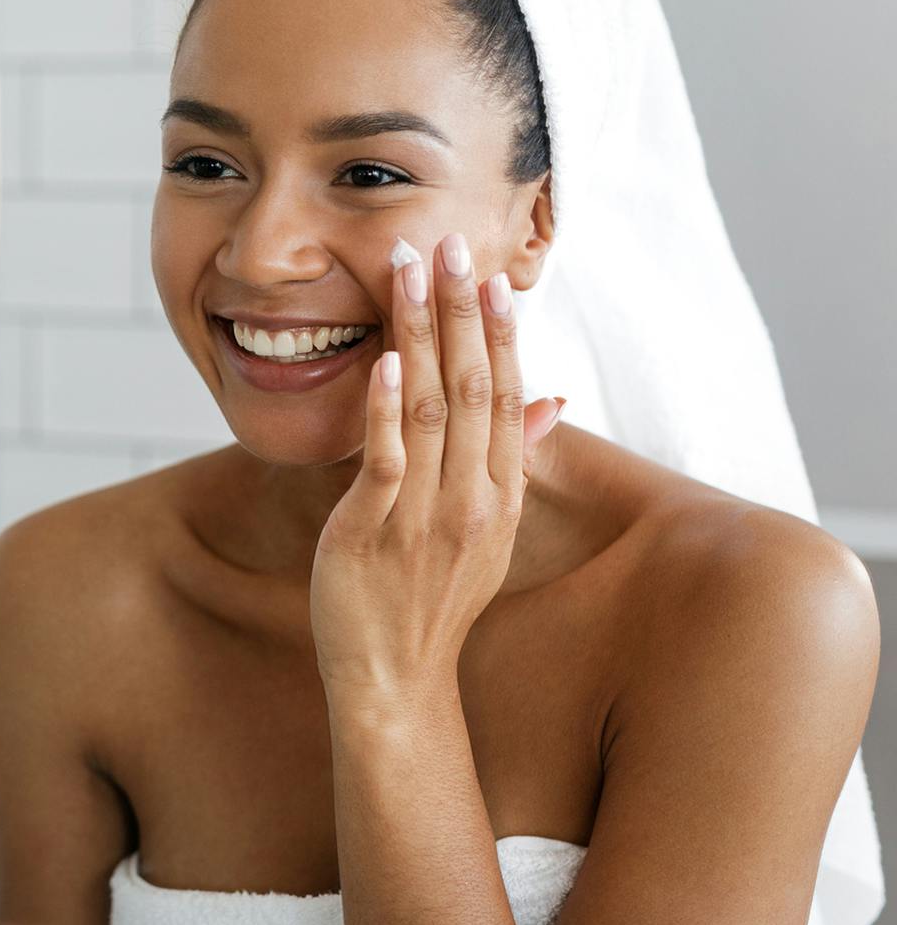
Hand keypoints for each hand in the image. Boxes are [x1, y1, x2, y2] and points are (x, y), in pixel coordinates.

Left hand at [308, 233, 563, 699]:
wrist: (396, 680)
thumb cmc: (429, 599)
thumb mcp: (486, 530)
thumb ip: (511, 459)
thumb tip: (551, 397)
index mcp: (500, 493)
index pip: (508, 395)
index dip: (501, 332)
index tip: (493, 274)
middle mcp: (473, 498)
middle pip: (475, 387)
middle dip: (461, 312)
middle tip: (451, 244)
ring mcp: (426, 515)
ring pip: (431, 407)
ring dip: (422, 333)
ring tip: (411, 272)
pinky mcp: (374, 530)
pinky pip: (387, 460)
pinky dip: (387, 408)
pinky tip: (386, 360)